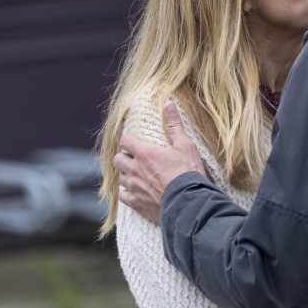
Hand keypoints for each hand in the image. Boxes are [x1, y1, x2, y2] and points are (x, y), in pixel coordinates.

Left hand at [114, 101, 205, 222]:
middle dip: (125, 157)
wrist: (189, 202)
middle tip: (136, 159)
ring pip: (120, 178)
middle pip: (118, 159)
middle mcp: (134, 169)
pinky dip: (127, 193)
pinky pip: (123, 196)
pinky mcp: (136, 203)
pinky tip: (135, 192)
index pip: (125, 140)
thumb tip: (168, 103)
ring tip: (137, 175)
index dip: (129, 140)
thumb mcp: (185, 145)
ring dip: (127, 174)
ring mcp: (134, 187)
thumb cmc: (188, 172)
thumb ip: (174, 125)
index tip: (136, 142)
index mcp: (144, 153)